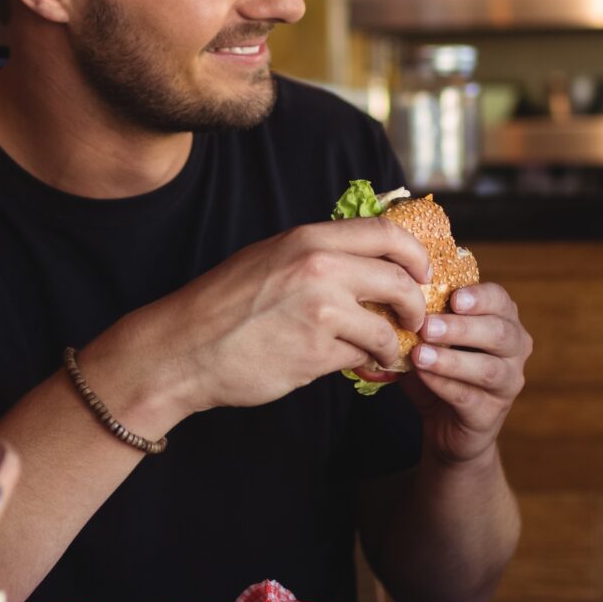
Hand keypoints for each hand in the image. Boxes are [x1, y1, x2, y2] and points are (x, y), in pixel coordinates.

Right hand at [88, 216, 434, 424]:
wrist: (182, 348)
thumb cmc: (223, 306)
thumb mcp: (271, 258)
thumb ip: (317, 255)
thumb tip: (367, 262)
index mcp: (309, 239)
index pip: (387, 234)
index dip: (414, 256)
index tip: (420, 273)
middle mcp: (320, 269)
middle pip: (399, 281)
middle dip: (415, 306)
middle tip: (413, 320)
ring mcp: (320, 312)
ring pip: (384, 329)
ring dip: (390, 344)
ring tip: (382, 352)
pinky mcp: (316, 354)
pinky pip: (359, 358)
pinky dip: (363, 365)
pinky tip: (355, 367)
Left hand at [400, 281, 531, 464]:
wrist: (444, 423)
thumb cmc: (440, 369)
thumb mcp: (433, 340)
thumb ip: (426, 320)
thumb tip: (400, 299)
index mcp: (504, 321)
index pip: (501, 300)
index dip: (480, 297)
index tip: (454, 298)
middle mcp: (515, 350)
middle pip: (499, 333)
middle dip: (462, 328)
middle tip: (427, 326)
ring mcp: (507, 383)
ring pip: (488, 368)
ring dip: (451, 360)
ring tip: (419, 354)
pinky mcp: (490, 413)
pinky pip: (468, 397)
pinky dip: (443, 384)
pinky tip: (422, 375)